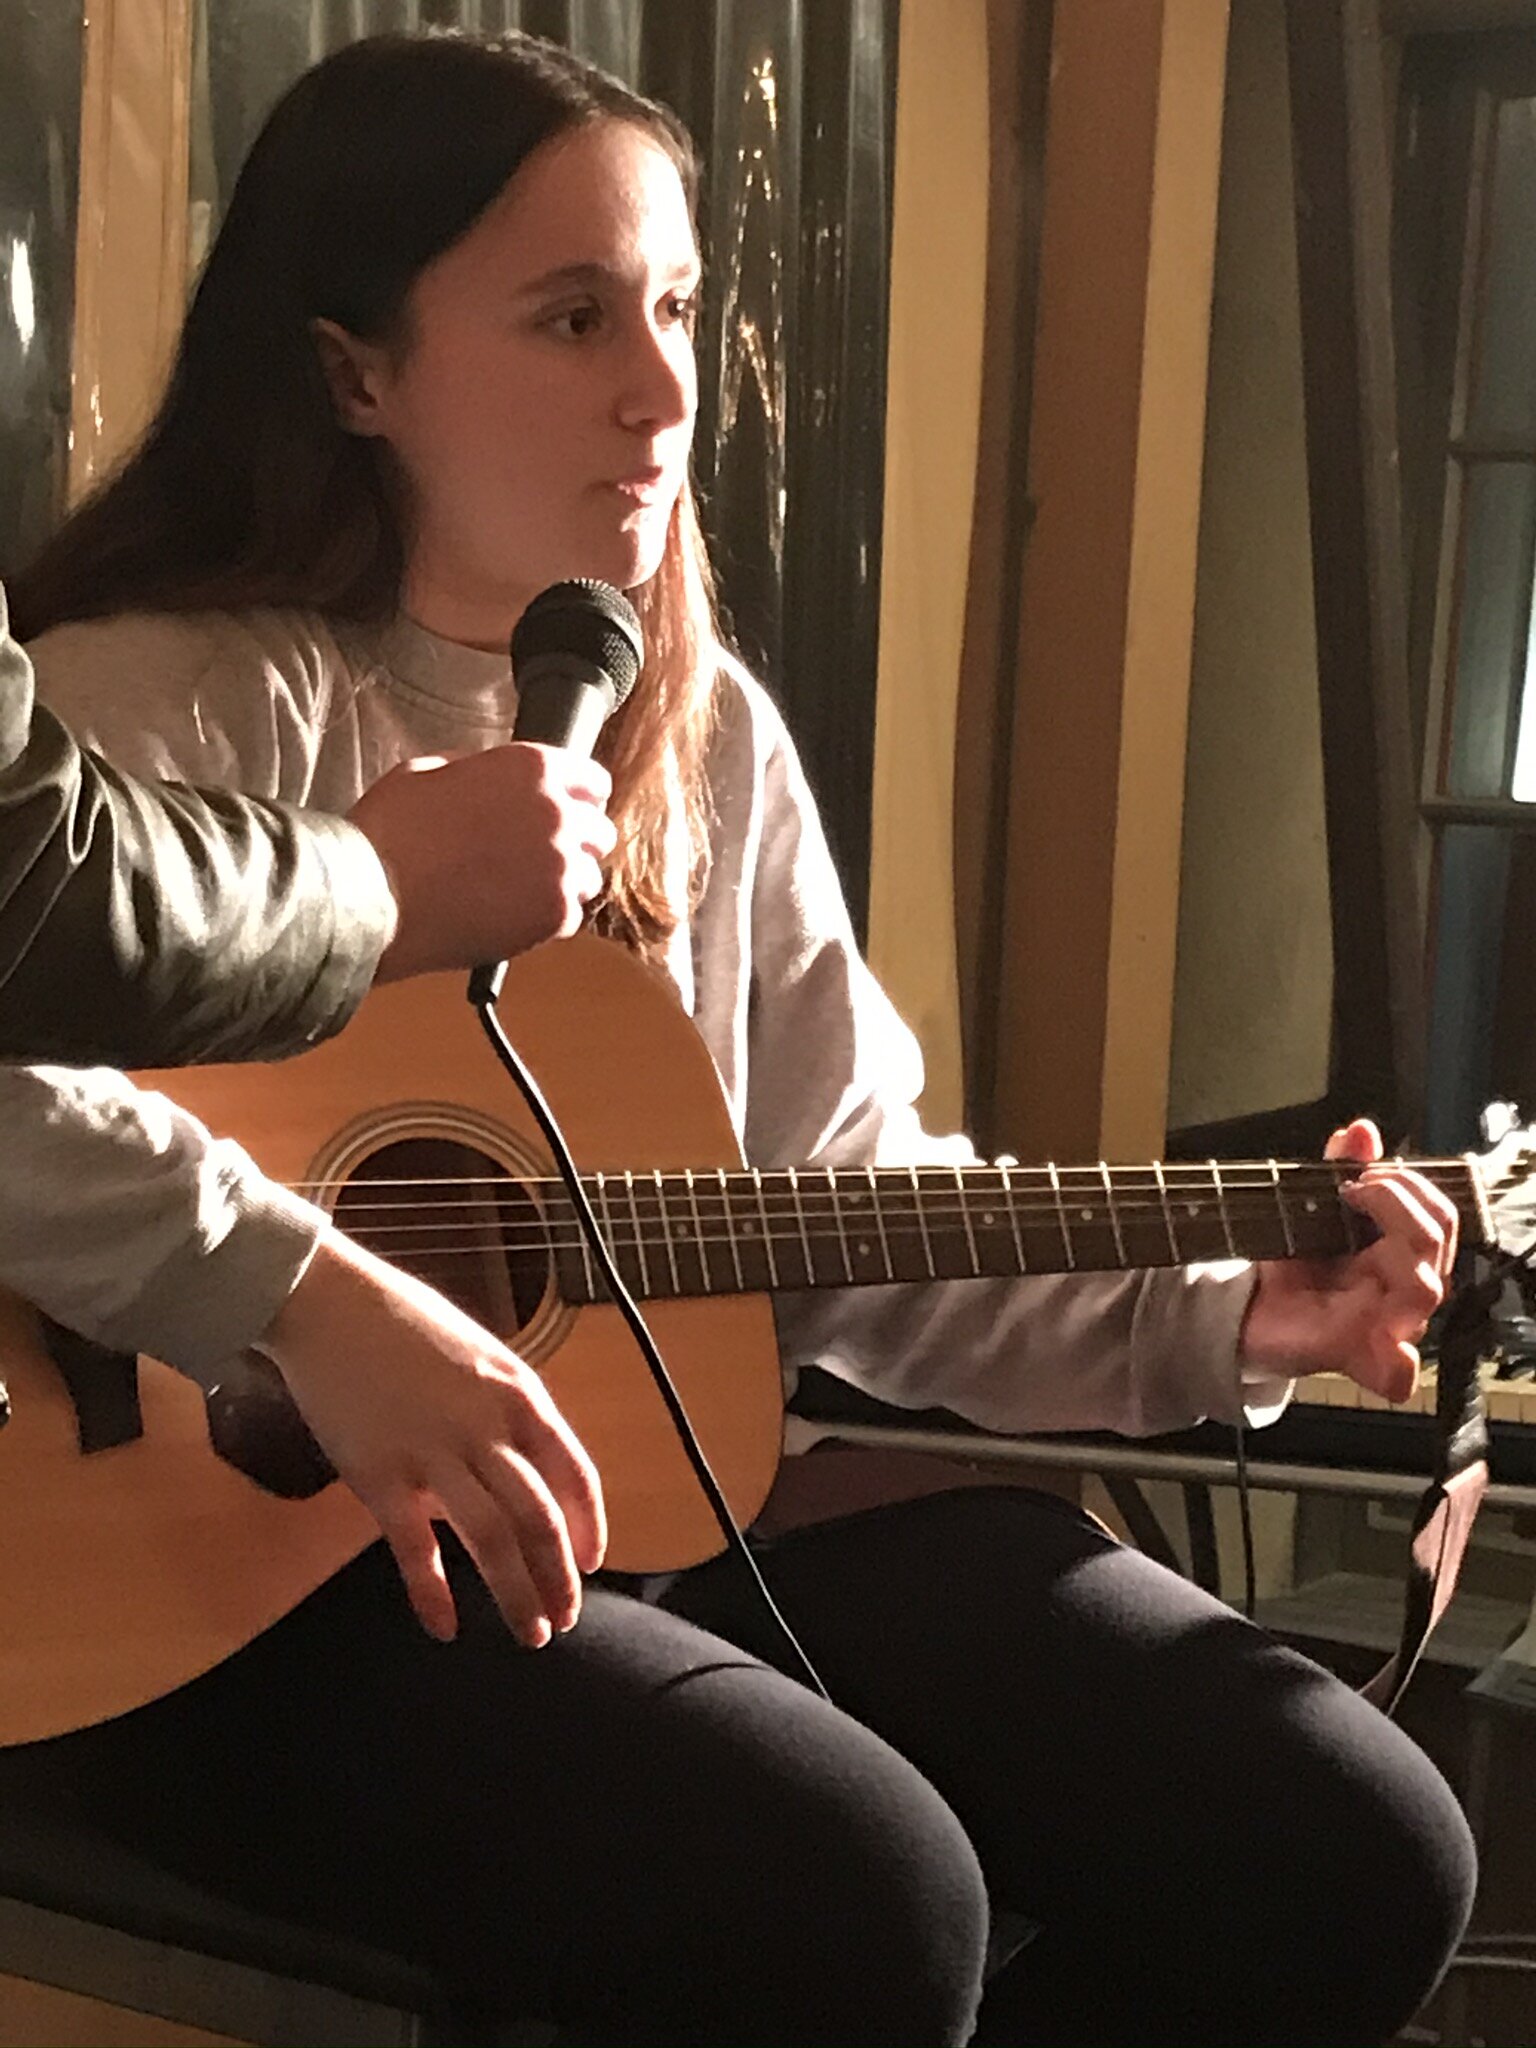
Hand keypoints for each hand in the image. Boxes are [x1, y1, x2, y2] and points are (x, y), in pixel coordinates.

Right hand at [260, 1225, 605, 1645]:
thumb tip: (517, 1473)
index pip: (574, 1474)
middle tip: (563, 1617)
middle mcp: (487, 1428)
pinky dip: (433, 1595)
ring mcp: (434, 1453)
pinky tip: (444, 1628)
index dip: (589, 1527)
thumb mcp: (478, 1357)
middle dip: (558, 1578)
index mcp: (519, 1395)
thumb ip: (503, 1415)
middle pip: (541, 1520)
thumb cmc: (403, 1324)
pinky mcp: (380, 1476)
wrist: (328, 1302)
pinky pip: (415, 1549)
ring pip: (494, 1541)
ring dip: (516, 1595)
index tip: (591, 1563)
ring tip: (529, 1632)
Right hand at [350, 745, 617, 982]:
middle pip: (599, 832)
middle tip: (537, 857)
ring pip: (587, 878)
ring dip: (561, 883)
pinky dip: (545, 921)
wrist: (370, 899)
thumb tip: (500, 781)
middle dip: (574, 843)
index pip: (593, 780)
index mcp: (530, 768)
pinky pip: (570, 918)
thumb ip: (483, 772)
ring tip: (515, 891)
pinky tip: (507, 915)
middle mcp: (557, 813)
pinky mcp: (552, 915)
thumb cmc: (388, 834)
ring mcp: (559, 867)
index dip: (580, 798)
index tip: (572, 811)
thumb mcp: (429, 772)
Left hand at [1240, 1118, 1458, 1401]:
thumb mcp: (1312, 1208)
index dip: (1410, 1186)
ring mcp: (1387, 1325)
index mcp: (1404, 1255)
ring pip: (1425, 1289)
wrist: (1251, 1313)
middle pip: (1436, 1242)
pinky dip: (1394, 1363)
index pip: (1441, 1217)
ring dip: (1394, 1246)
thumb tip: (1360, 1130)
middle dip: (1398, 1200)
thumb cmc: (1296, 1264)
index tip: (1363, 1174)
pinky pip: (1395, 1372)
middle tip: (1354, 1189)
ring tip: (1352, 1229)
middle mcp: (1405, 1290)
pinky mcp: (1358, 1356)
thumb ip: (1339, 1168)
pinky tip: (1384, 1347)